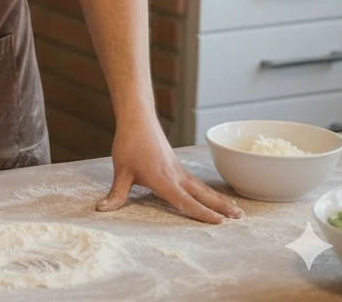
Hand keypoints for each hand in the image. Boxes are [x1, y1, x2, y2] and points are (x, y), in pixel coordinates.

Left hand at [96, 112, 242, 223]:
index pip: (186, 202)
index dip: (203, 214)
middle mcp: (176, 176)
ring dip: (218, 199)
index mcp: (164, 181)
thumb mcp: (121, 170)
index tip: (220, 223)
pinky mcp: (175, 163)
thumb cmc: (129, 143)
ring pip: (202, 187)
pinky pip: (195, 180)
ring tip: (235, 210)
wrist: (137, 117)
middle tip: (240, 217)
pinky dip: (207, 190)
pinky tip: (210, 195)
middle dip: (221, 207)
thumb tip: (101, 209)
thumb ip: (116, 194)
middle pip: (203, 195)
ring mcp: (178, 169)